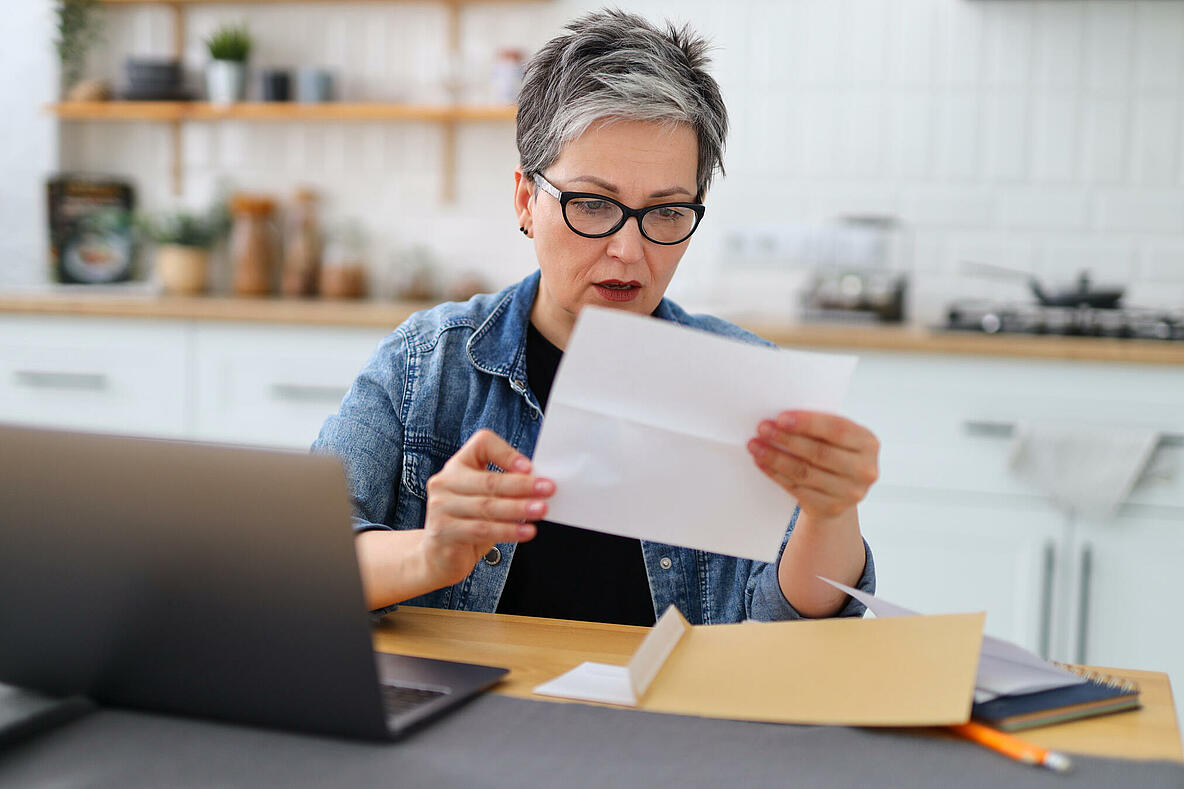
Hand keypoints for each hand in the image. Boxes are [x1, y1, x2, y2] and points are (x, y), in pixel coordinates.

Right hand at [421, 429, 553, 588]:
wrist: (440, 556)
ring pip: (487, 506)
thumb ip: (505, 488)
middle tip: (548, 489)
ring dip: (518, 508)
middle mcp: (445, 482)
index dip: (506, 453)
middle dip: (522, 485)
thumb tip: (540, 485)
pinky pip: (482, 529)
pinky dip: (508, 531)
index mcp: (458, 465)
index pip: (482, 444)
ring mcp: (440, 506)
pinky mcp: (443, 531)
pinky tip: (526, 531)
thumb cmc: (470, 522)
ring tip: (541, 509)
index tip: (530, 467)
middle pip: (488, 480)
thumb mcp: (486, 498)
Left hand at [747, 411, 878, 521]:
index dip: (808, 423)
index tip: (781, 418)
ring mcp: (850, 493)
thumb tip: (780, 418)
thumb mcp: (837, 438)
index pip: (837, 430)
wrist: (840, 492)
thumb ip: (820, 427)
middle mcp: (865, 470)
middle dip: (787, 439)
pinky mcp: (831, 508)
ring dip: (775, 457)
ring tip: (755, 446)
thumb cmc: (834, 453)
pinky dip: (776, 474)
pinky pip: (797, 489)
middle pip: (819, 453)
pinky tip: (762, 463)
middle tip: (763, 429)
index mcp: (868, 444)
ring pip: (804, 472)